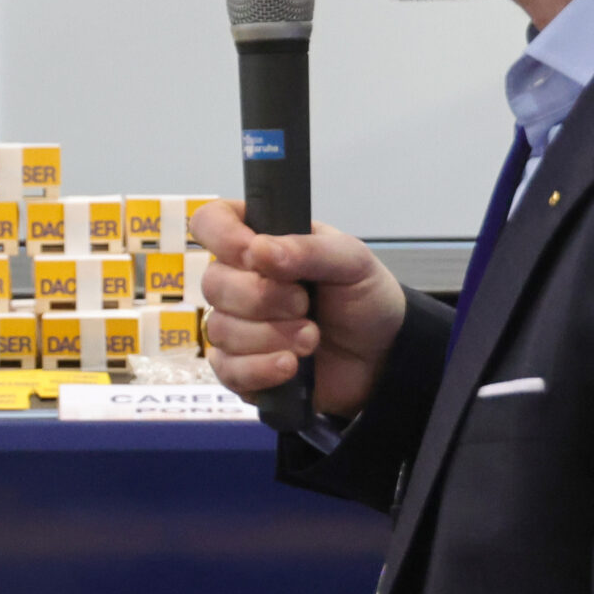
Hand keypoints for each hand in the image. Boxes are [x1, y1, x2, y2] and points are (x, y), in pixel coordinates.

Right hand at [193, 198, 405, 420]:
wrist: (383, 354)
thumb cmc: (364, 298)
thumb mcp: (352, 261)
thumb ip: (308, 250)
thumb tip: (259, 250)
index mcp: (259, 242)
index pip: (210, 223)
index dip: (223, 237)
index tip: (254, 255)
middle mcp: (239, 281)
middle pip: (212, 283)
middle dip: (262, 298)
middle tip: (304, 304)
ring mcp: (236, 327)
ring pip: (220, 329)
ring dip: (271, 336)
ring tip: (311, 338)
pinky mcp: (240, 369)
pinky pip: (227, 370)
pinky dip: (261, 368)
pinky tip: (291, 366)